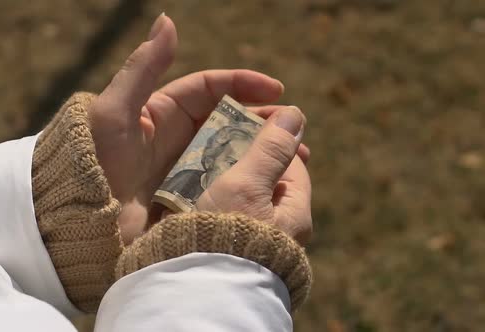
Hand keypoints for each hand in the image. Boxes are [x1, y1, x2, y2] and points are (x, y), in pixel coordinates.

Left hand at [90, 14, 305, 243]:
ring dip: (266, 149)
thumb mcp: (115, 111)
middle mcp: (178, 137)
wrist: (79, 219)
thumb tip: (168, 20)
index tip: (275, 90)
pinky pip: (227, 183)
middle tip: (296, 127)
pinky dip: (252, 179)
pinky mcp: (190, 197)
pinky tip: (274, 183)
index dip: (243, 84)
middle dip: (264, 119)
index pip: (211, 88)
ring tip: (297, 155)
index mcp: (162, 110)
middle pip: (230, 120)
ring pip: (234, 151)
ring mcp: (186, 168)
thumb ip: (142, 67)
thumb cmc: (92, 161)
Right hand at [196, 106, 311, 244]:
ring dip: (231, 179)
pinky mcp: (236, 247)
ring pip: (249, 198)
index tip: (252, 126)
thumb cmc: (226, 231)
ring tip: (208, 165)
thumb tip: (296, 114)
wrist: (196, 283)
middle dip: (250, 160)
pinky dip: (220, 198)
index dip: (275, 142)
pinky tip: (200, 192)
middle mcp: (281, 231)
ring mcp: (258, 240)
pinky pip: (231, 213)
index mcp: (294, 216)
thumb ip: (271, 149)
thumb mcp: (249, 183)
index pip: (295, 167)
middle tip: (225, 145)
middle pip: (270, 183)